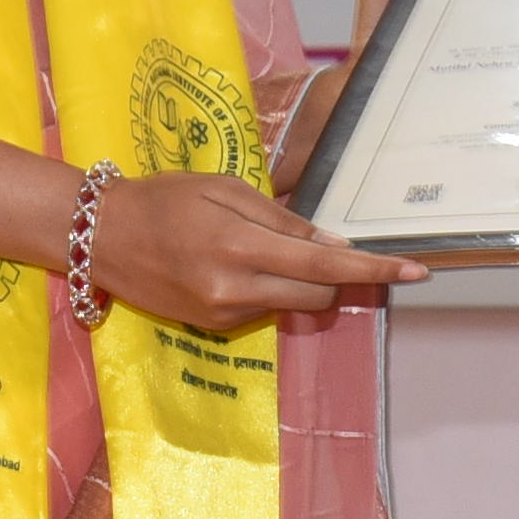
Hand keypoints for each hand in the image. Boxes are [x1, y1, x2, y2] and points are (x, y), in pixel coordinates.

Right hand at [97, 171, 428, 333]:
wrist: (101, 236)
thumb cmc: (165, 199)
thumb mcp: (225, 190)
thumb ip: (281, 222)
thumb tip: (333, 248)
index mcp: (241, 248)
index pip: (326, 267)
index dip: (375, 270)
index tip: (417, 271)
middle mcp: (236, 290)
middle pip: (320, 296)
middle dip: (335, 276)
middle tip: (327, 248)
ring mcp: (224, 315)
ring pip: (294, 306)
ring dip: (299, 282)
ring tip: (257, 249)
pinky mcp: (214, 328)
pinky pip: (264, 310)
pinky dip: (267, 289)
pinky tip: (233, 266)